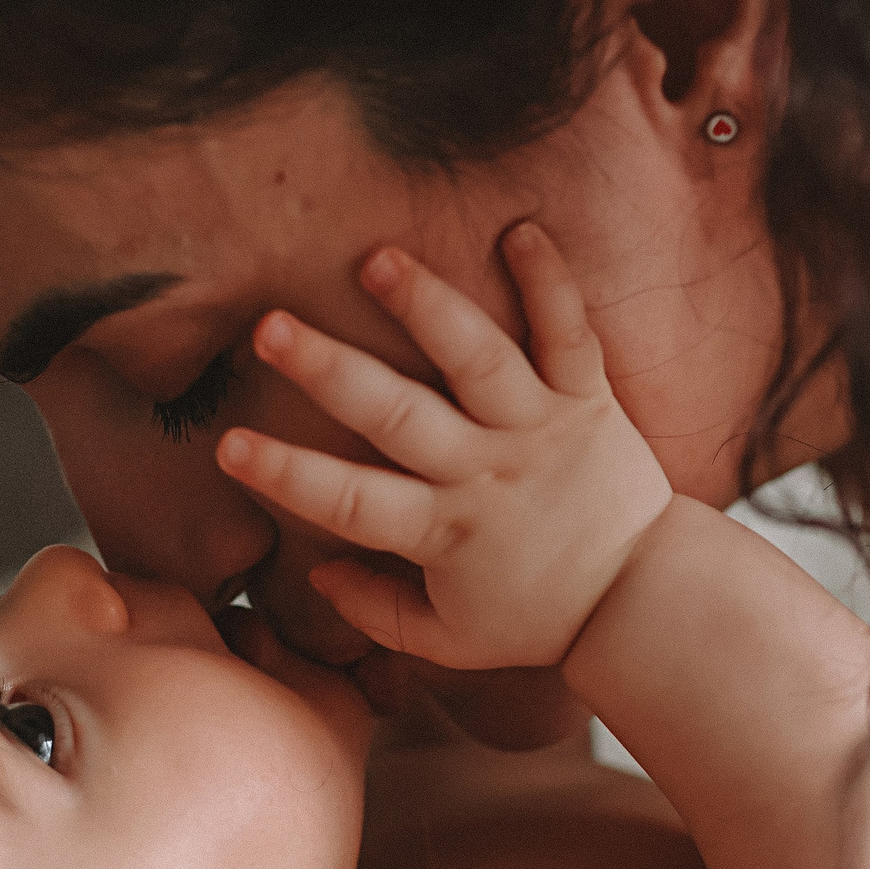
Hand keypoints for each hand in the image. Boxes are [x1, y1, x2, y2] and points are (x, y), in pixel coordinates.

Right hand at [214, 223, 672, 673]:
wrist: (643, 599)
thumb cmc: (535, 617)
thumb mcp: (447, 638)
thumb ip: (375, 611)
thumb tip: (314, 571)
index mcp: (444, 532)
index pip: (350, 502)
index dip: (286, 475)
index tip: (226, 446)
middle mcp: (486, 473)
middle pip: (398, 414)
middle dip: (329, 369)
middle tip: (271, 326)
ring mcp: (538, 430)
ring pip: (479, 359)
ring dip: (428, 306)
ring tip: (379, 259)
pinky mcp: (589, 401)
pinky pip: (571, 335)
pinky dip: (549, 282)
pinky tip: (521, 229)